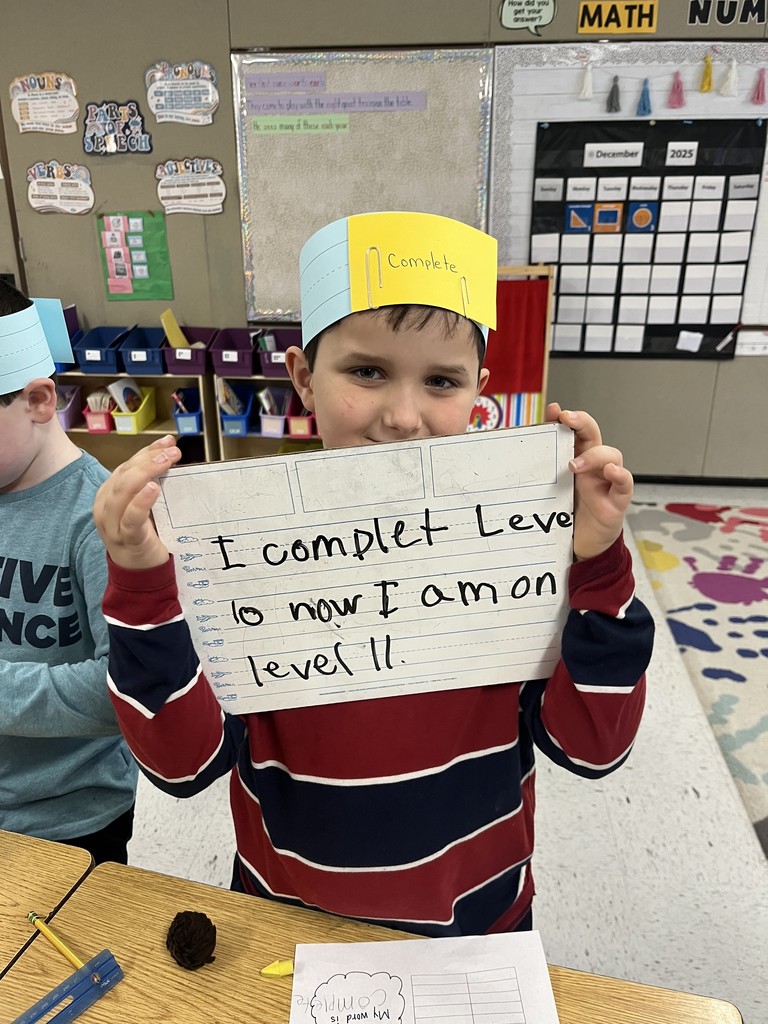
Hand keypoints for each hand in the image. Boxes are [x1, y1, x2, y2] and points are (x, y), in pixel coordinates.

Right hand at [93, 435, 181, 569]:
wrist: (139, 571)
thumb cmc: (143, 533)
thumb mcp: (144, 503)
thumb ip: (151, 481)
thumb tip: (169, 451)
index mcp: (108, 494)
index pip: (126, 466)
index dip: (146, 452)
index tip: (168, 442)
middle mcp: (106, 507)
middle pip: (124, 476)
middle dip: (148, 459)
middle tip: (172, 452)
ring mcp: (113, 524)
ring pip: (123, 493)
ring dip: (145, 473)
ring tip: (165, 462)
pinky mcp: (126, 540)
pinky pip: (130, 519)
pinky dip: (140, 502)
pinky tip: (152, 489)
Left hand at [545, 403, 632, 560]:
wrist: (582, 545)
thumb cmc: (567, 516)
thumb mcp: (549, 493)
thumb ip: (539, 476)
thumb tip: (513, 461)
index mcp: (575, 460)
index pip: (573, 432)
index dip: (566, 419)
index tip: (554, 411)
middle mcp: (593, 467)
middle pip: (593, 435)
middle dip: (582, 422)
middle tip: (567, 419)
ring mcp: (606, 481)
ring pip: (611, 455)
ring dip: (594, 455)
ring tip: (574, 465)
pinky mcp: (617, 500)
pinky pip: (624, 483)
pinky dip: (620, 475)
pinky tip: (611, 472)